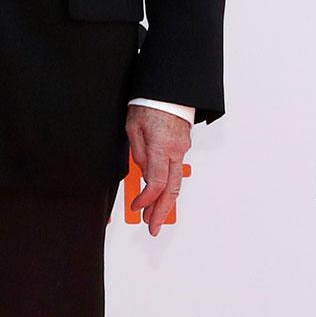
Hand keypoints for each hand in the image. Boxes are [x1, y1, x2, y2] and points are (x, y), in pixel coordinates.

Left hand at [125, 103, 191, 235]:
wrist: (171, 87)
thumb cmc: (149, 103)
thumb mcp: (132, 126)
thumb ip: (137, 152)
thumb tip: (142, 171)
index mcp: (161, 148)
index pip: (156, 183)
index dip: (146, 200)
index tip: (136, 208)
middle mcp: (175, 152)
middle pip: (171, 190)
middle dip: (161, 213)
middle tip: (153, 229)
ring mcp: (182, 150)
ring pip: (176, 183)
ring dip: (165, 203)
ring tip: (154, 218)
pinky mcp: (182, 147)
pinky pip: (176, 172)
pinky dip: (169, 188)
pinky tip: (160, 196)